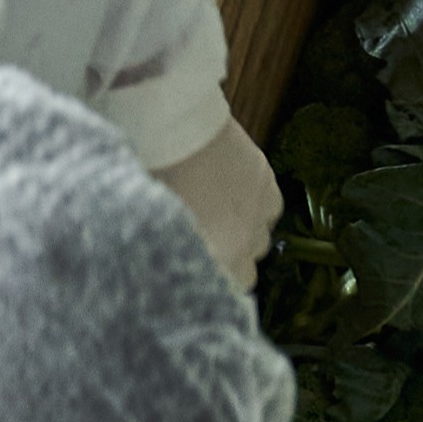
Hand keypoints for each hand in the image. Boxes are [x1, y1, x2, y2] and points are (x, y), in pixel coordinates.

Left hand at [159, 117, 284, 290]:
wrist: (173, 129)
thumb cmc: (154, 178)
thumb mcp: (152, 225)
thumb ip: (169, 255)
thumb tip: (165, 268)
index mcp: (214, 260)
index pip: (224, 292)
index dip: (211, 285)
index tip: (197, 276)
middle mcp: (243, 244)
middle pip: (246, 272)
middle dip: (229, 262)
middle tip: (205, 243)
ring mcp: (259, 213)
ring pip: (261, 239)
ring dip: (244, 233)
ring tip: (218, 214)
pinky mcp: (267, 183)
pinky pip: (270, 209)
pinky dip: (257, 205)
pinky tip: (233, 191)